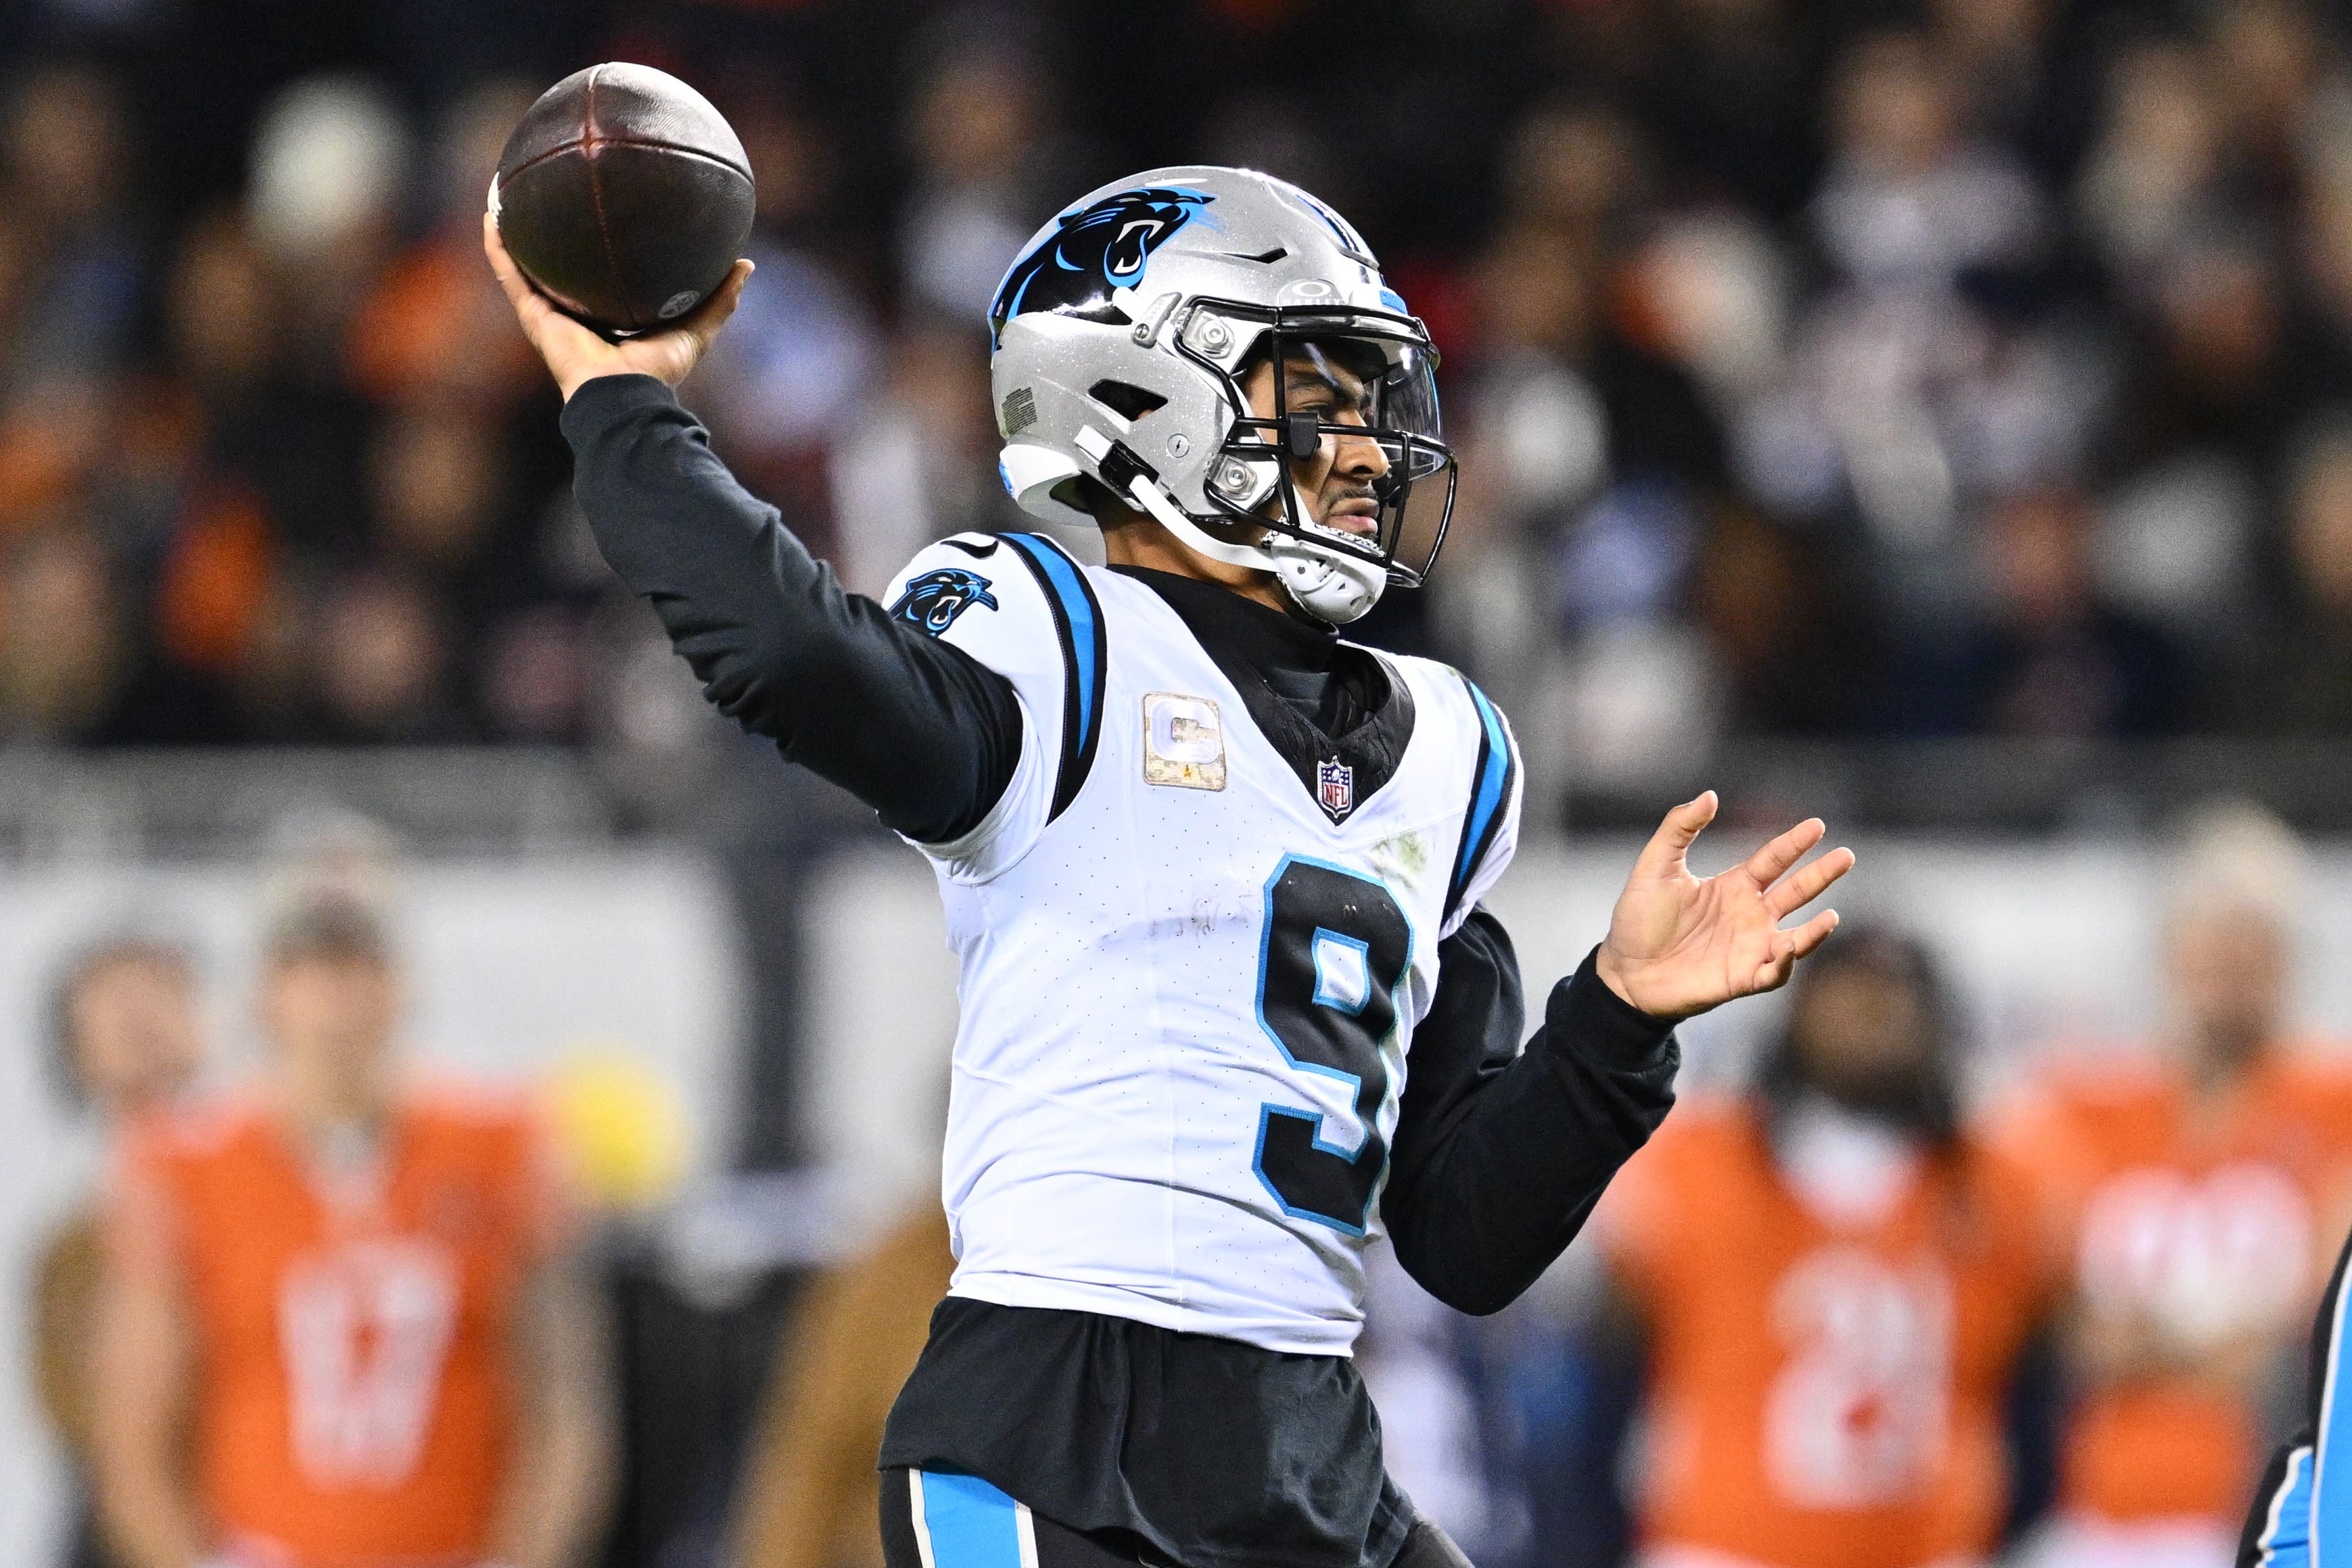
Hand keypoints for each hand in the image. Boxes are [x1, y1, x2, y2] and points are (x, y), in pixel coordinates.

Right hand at [482, 207, 751, 401]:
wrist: (624, 395)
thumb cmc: (659, 371)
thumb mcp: (696, 328)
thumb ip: (719, 299)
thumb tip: (746, 264)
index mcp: (609, 317)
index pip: (601, 279)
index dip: (599, 252)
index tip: (601, 217)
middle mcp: (575, 314)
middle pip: (559, 270)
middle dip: (552, 238)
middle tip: (551, 196)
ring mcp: (550, 314)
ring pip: (526, 267)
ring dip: (514, 234)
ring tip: (505, 196)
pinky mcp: (534, 315)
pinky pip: (510, 273)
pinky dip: (498, 246)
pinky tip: (491, 214)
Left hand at [1596, 791, 1853, 1020]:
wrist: (1625, 971)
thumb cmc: (1638, 919)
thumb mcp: (1655, 866)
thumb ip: (1679, 828)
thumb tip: (1710, 795)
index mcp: (1733, 886)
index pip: (1773, 860)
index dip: (1795, 843)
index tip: (1818, 826)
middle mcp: (1749, 915)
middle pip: (1796, 892)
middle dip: (1822, 875)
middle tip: (1847, 856)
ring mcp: (1749, 948)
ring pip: (1795, 937)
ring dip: (1815, 930)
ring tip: (1832, 917)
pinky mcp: (1741, 979)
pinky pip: (1774, 973)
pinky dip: (1786, 963)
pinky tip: (1789, 946)